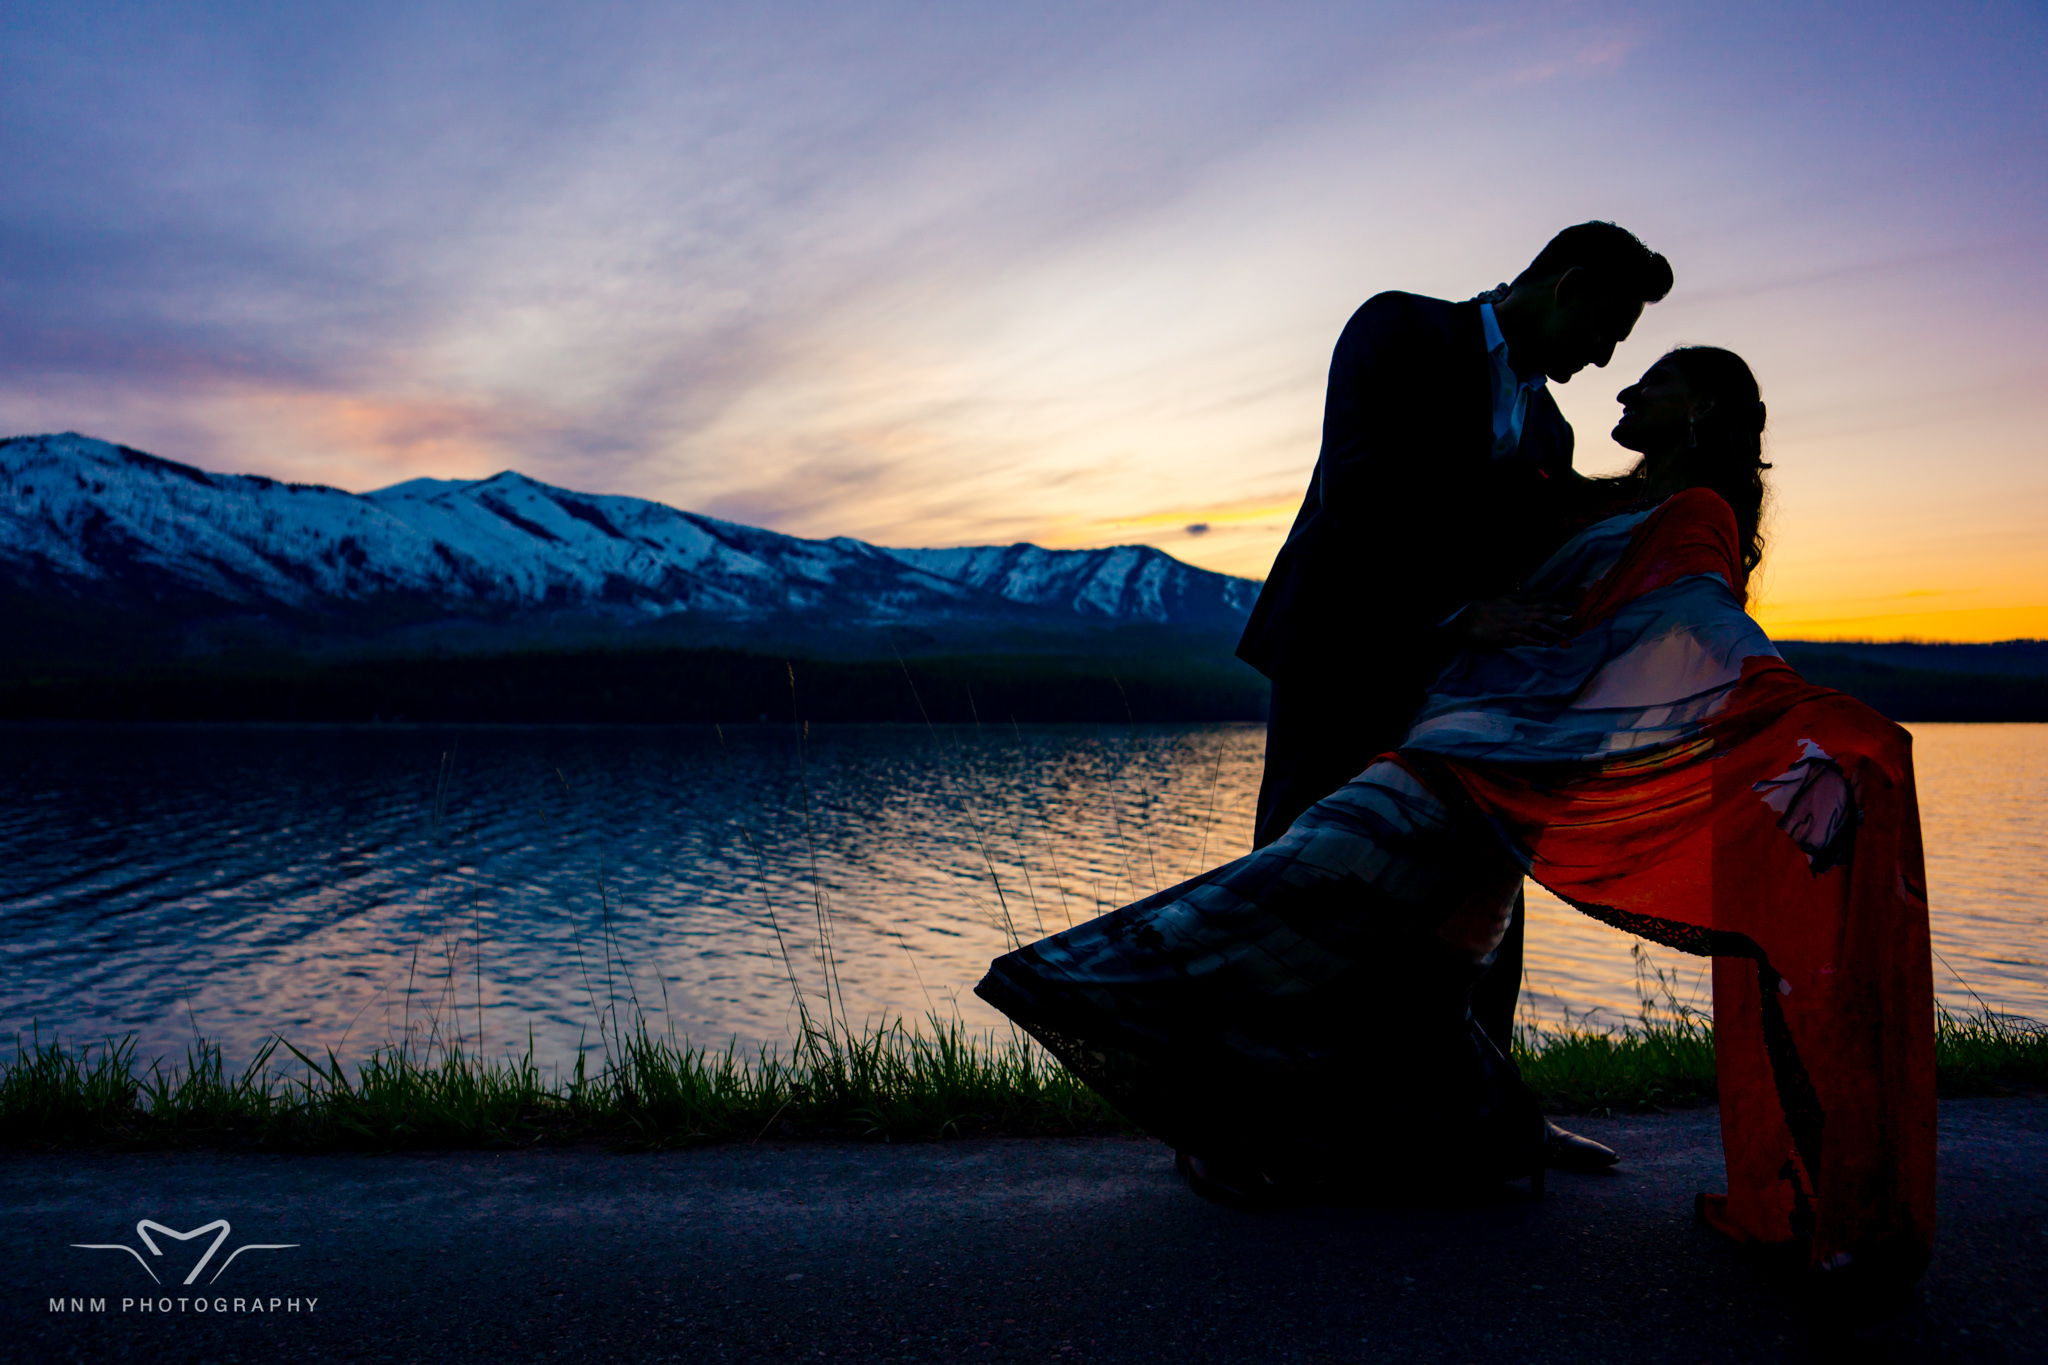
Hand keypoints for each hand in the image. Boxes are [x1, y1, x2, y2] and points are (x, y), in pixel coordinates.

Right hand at [1455, 596, 1571, 649]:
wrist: (1468, 617)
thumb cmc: (1487, 608)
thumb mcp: (1506, 598)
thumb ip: (1524, 597)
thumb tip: (1541, 593)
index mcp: (1520, 606)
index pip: (1544, 604)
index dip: (1560, 606)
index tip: (1574, 609)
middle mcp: (1519, 614)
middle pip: (1543, 615)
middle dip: (1560, 620)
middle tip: (1574, 625)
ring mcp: (1512, 624)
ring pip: (1535, 625)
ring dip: (1550, 630)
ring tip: (1563, 635)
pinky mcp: (1505, 635)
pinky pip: (1521, 637)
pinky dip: (1533, 640)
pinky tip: (1543, 645)